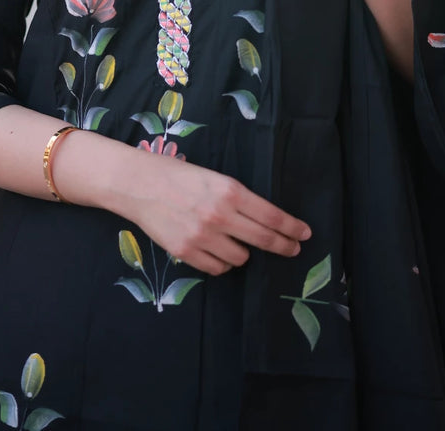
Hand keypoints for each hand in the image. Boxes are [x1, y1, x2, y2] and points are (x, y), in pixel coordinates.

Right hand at [121, 149, 310, 275]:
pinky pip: (218, 268)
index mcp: (229, 191)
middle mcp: (220, 216)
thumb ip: (238, 200)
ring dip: (243, 252)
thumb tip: (266, 222)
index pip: (272, 216)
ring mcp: (203, 237)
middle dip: (283, 246)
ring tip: (233, 240)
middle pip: (263, 240)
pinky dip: (222, 262)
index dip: (292, 228)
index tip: (304, 234)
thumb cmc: (180, 175)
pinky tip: (216, 249)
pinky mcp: (186, 253)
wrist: (139, 184)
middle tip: (292, 249)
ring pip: (240, 258)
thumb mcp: (215, 178)